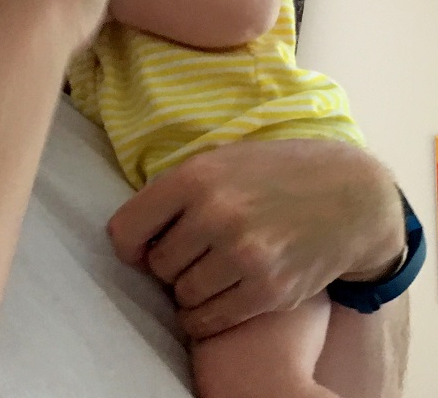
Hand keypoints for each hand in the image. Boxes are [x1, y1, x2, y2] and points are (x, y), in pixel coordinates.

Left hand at [108, 139, 404, 338]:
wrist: (350, 195)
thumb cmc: (278, 172)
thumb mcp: (224, 159)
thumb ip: (180, 189)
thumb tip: (135, 233)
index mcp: (197, 176)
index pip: (127, 229)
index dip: (130, 242)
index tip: (141, 246)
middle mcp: (216, 214)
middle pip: (157, 265)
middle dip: (167, 263)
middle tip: (189, 254)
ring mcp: (244, 254)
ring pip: (182, 295)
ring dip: (189, 289)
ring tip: (208, 271)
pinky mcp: (268, 290)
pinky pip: (210, 319)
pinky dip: (205, 315)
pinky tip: (216, 298)